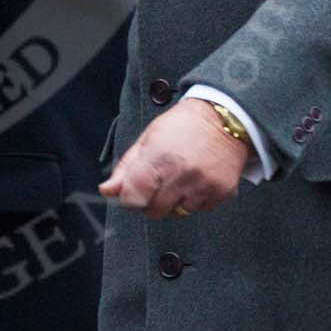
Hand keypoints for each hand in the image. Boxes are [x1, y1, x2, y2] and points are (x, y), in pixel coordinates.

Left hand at [99, 98, 248, 219]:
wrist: (224, 117)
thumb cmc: (182, 125)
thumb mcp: (148, 138)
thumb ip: (127, 167)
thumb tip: (106, 191)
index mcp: (158, 158)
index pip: (133, 197)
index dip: (129, 198)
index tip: (133, 192)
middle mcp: (181, 175)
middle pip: (154, 211)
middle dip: (150, 202)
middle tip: (157, 184)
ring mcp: (203, 185)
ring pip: (178, 212)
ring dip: (175, 201)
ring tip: (180, 178)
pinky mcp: (221, 192)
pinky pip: (200, 209)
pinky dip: (195, 200)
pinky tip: (197, 180)